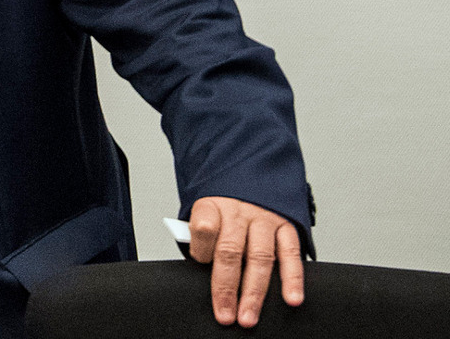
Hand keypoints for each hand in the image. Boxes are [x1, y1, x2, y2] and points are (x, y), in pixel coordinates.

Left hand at [188, 196, 303, 327]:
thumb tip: (204, 268)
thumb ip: (202, 239)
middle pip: (230, 251)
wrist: (247, 178)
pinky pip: (291, 254)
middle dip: (227, 287)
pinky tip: (291, 298)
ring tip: (249, 316)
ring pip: (260, 258)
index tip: (201, 263)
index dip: (201, 248)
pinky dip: (293, 278)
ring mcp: (263, 219)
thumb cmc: (222, 209)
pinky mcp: (286, 226)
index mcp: (211, 207)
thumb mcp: (203, 214)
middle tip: (225, 315)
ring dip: (255, 292)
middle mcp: (237, 212)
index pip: (203, 226)